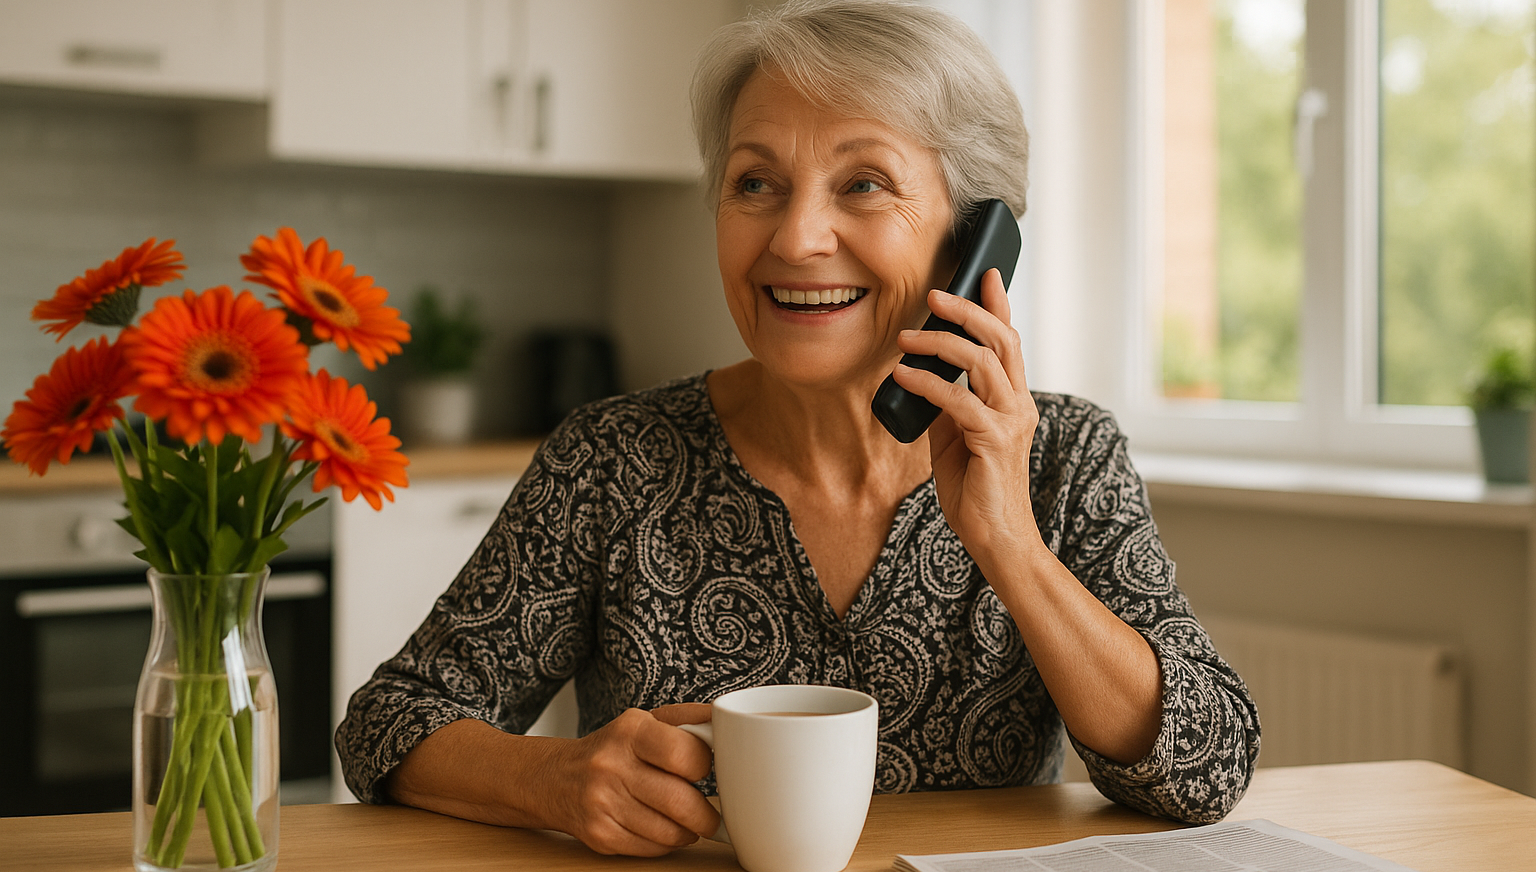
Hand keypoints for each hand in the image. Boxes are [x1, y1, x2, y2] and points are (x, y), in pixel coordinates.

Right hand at [542, 703, 718, 855]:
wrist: (556, 777)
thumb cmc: (613, 748)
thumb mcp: (645, 722)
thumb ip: (688, 719)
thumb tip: (727, 717)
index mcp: (630, 731)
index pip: (685, 754)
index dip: (704, 766)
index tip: (703, 770)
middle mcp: (611, 765)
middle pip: (681, 802)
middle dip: (706, 815)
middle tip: (710, 814)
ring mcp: (602, 803)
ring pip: (670, 832)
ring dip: (689, 832)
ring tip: (687, 821)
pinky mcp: (599, 834)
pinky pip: (652, 849)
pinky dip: (666, 843)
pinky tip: (661, 828)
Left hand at [890, 269, 1039, 567]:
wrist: (995, 537)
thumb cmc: (976, 489)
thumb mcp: (956, 437)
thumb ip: (948, 405)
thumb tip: (922, 376)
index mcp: (1013, 400)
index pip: (1009, 342)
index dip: (998, 305)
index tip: (984, 273)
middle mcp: (1019, 404)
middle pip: (1001, 340)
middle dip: (968, 310)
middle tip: (935, 294)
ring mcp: (1010, 421)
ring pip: (981, 361)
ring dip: (940, 343)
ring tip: (906, 338)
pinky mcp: (994, 441)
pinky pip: (958, 400)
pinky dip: (927, 383)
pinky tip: (903, 376)